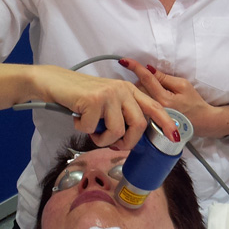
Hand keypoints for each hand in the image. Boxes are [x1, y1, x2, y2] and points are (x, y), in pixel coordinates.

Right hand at [32, 64, 176, 149]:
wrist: (54, 83)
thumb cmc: (80, 97)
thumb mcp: (107, 102)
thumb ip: (121, 114)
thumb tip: (129, 139)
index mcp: (129, 90)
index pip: (154, 107)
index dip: (166, 123)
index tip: (174, 137)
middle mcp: (122, 90)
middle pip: (139, 125)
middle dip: (127, 143)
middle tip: (112, 144)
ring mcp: (109, 94)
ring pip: (117, 131)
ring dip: (102, 139)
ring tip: (91, 130)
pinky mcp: (94, 100)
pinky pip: (93, 129)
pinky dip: (83, 130)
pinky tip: (78, 118)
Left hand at [120, 59, 228, 138]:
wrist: (201, 122)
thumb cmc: (194, 102)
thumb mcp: (183, 85)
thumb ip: (164, 78)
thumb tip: (148, 69)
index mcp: (164, 98)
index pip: (147, 79)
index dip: (135, 67)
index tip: (123, 60)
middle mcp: (154, 108)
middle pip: (139, 88)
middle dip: (142, 80)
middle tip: (154, 80)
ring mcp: (151, 116)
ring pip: (138, 96)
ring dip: (141, 89)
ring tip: (154, 91)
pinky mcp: (150, 121)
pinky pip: (140, 105)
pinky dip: (142, 98)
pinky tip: (150, 99)